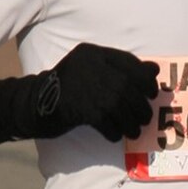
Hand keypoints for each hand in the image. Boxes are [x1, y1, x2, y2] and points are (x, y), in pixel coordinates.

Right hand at [38, 43, 159, 141]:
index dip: (144, 78)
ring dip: (130, 121)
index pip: (127, 61)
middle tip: (145, 117)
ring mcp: (82, 86)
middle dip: (140, 105)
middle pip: (126, 86)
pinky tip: (115, 135)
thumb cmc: (67, 90)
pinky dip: (113, 131)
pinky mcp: (78, 108)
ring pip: (118, 106)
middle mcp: (88, 65)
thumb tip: (154, 72)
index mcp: (92, 53)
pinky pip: (105, 122)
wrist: (33, 105)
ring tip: (133, 130)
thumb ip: (119, 70)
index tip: (151, 92)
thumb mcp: (90, 73)